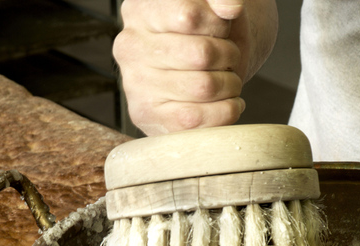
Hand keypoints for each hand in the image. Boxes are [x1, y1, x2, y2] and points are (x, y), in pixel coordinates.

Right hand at [113, 0, 277, 135]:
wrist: (193, 74)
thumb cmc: (203, 36)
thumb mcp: (212, 9)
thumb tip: (230, 7)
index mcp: (140, 10)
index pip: (190, 16)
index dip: (219, 25)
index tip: (222, 29)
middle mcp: (129, 47)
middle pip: (202, 54)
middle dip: (229, 56)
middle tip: (227, 57)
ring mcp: (134, 85)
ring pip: (204, 87)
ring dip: (230, 84)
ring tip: (226, 80)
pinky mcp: (146, 117)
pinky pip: (197, 119)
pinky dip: (226, 110)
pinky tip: (226, 101)